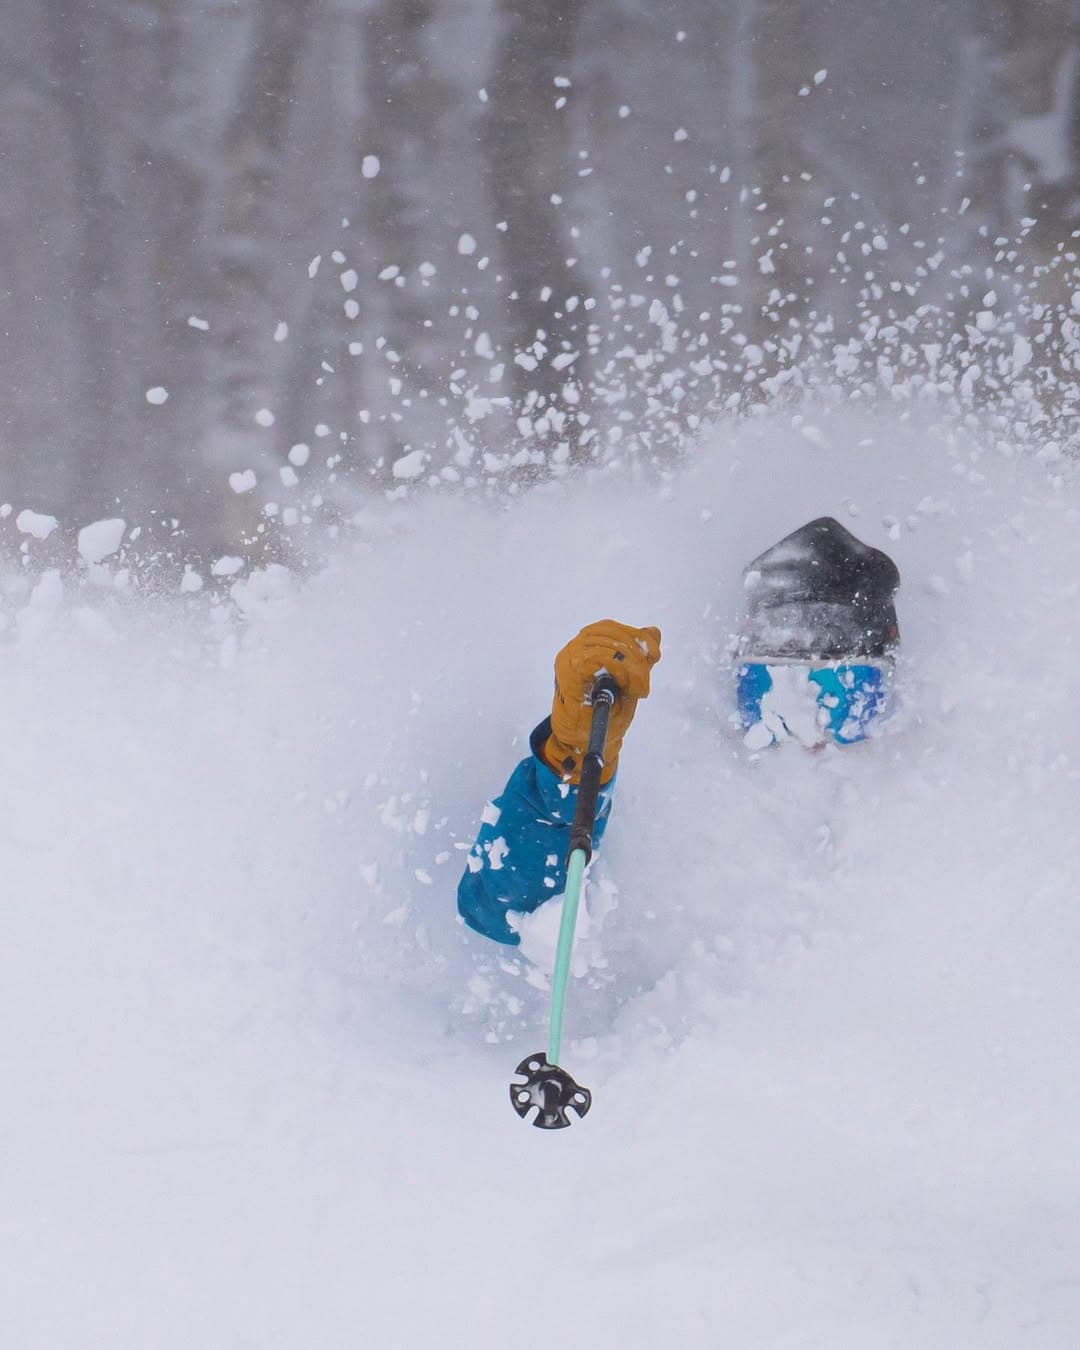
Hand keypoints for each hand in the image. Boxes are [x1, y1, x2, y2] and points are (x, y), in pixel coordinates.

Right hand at [544, 620, 661, 782]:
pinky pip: (597, 660)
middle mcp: (576, 646)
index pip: (611, 627)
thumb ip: (639, 655)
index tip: (655, 655)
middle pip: (611, 635)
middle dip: (636, 655)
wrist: (585, 735)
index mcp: (587, 643)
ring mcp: (570, 658)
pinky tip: (622, 683)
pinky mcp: (568, 672)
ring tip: (635, 687)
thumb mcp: (630, 677)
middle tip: (644, 679)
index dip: (636, 637)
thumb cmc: (606, 707)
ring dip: (629, 666)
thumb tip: (654, 631)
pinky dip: (616, 670)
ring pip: (608, 646)